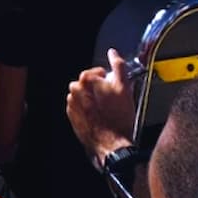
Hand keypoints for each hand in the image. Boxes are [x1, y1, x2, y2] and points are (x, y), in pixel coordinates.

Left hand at [66, 48, 135, 166]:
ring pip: (84, 96)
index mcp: (86, 79)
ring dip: (93, 100)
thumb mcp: (125, 87)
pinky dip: (88, 110)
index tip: (114, 89)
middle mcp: (75, 90)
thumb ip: (119, 66)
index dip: (108, 80)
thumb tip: (113, 53)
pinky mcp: (72, 117)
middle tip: (112, 101)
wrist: (111, 144)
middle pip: (89, 83)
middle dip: (99, 89)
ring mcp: (72, 104)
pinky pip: (80, 108)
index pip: (97, 72)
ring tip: (106, 110)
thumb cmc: (118, 118)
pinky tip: (99, 117)